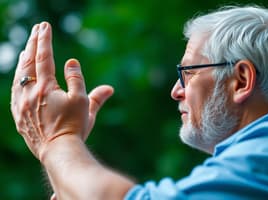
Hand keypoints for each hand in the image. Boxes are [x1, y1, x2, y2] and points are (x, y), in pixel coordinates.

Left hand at [10, 22, 113, 159]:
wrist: (59, 151)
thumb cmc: (74, 127)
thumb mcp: (84, 103)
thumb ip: (79, 81)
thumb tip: (74, 63)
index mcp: (46, 88)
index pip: (44, 57)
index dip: (44, 40)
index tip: (45, 26)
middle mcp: (29, 93)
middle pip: (29, 62)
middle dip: (33, 43)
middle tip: (37, 29)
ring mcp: (21, 105)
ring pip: (19, 76)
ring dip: (24, 60)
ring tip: (26, 50)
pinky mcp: (19, 116)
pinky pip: (15, 91)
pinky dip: (18, 79)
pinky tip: (20, 77)